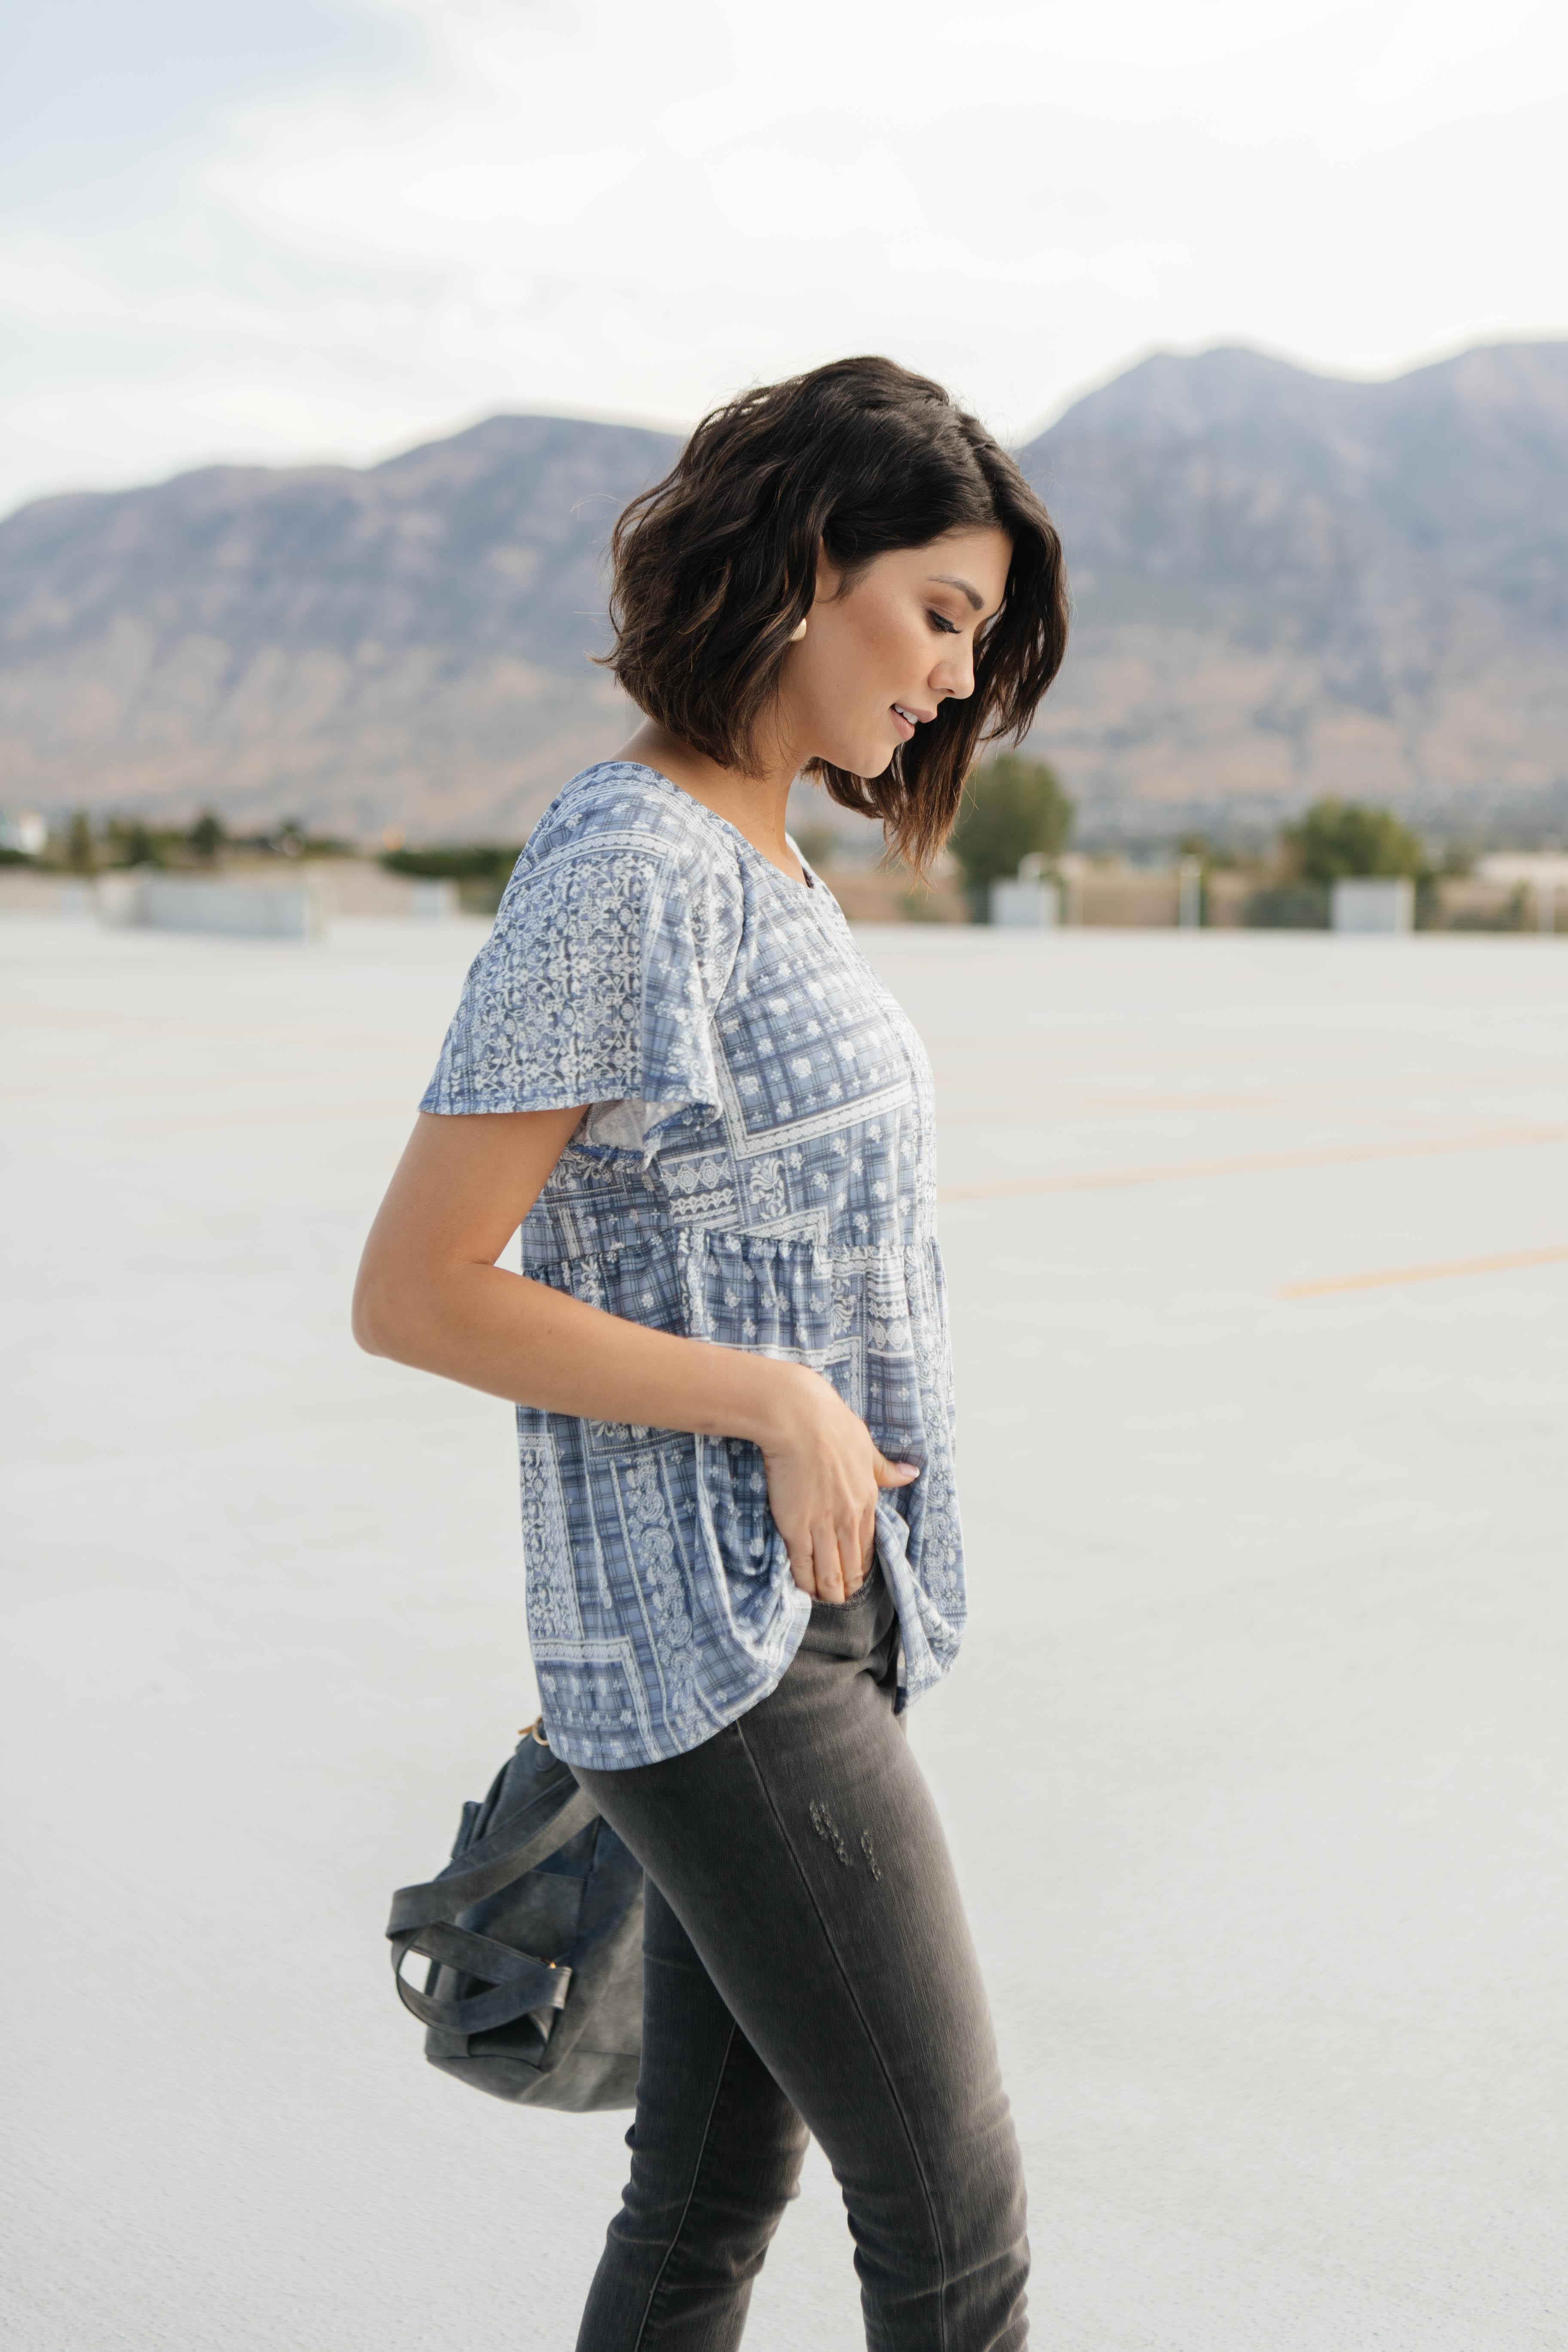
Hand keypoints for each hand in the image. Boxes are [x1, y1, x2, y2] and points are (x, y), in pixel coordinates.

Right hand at [757, 1363, 918, 1602]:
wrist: (799, 1419)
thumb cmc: (832, 1425)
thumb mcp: (867, 1445)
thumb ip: (886, 1468)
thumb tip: (912, 1472)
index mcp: (867, 1500)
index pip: (867, 1545)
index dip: (862, 1566)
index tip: (858, 1580)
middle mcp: (848, 1518)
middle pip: (850, 1565)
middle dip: (848, 1587)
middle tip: (844, 1605)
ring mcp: (822, 1525)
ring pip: (829, 1571)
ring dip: (829, 1592)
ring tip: (828, 1607)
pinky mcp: (795, 1527)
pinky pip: (802, 1564)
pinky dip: (804, 1582)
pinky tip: (804, 1594)